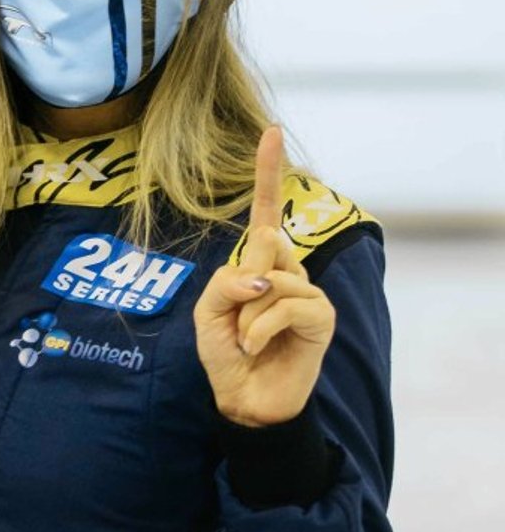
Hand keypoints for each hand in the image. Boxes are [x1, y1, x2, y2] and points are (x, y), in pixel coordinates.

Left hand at [192, 125, 335, 426]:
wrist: (244, 400)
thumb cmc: (226, 354)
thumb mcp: (209, 313)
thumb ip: (228, 283)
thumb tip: (265, 276)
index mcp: (258, 264)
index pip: (263, 212)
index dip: (267, 172)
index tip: (271, 131)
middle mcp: (286, 271)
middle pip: (263, 244)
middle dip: (239, 287)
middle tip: (237, 325)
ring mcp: (307, 292)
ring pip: (271, 281)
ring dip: (247, 319)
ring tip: (248, 343)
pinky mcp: (321, 316)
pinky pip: (285, 305)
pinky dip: (262, 330)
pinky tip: (259, 349)